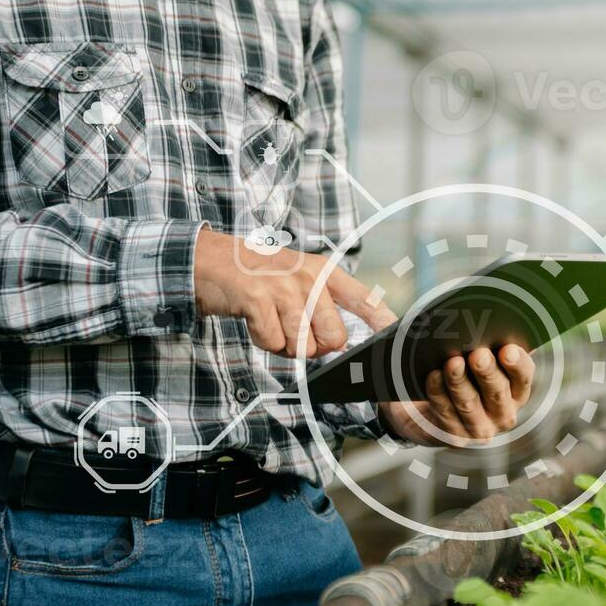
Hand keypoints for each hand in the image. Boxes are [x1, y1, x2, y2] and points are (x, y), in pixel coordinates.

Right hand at [193, 228, 394, 357]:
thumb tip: (341, 343)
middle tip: (293, 327)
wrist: (209, 259)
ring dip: (285, 344)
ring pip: (303, 346)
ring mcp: (284, 288)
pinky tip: (255, 320)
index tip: (396, 336)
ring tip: (272, 321)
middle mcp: (309, 278)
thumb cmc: (258, 275)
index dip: (382, 321)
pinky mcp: (258, 299)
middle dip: (315, 346)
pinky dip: (263, 341)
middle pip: (334, 338)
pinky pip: (273, 343)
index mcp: (324, 272)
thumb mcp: (298, 277)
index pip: (363, 299)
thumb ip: (322, 306)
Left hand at [379, 344, 534, 446]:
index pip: (524, 377)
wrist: (431, 410)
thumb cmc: (463, 373)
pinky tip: (433, 376)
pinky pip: (445, 412)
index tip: (508, 349)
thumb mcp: (479, 358)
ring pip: (469, 403)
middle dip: (487, 372)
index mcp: (517, 391)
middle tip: (478, 354)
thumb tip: (497, 318)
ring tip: (452, 362)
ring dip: (460, 382)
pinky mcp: (454, 437)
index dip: (517, 364)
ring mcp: (480, 428)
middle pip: (497, 391)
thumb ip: (492, 343)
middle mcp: (504, 413)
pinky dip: (438, 393)